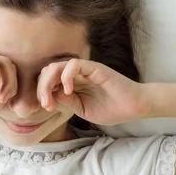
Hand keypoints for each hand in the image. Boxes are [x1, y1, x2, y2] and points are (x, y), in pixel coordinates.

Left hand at [36, 59, 150, 125]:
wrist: (134, 108)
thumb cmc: (111, 109)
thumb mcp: (82, 110)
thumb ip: (67, 102)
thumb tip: (51, 95)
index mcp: (72, 83)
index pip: (48, 80)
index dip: (42, 92)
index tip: (45, 107)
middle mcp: (76, 74)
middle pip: (48, 71)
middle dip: (41, 88)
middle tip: (45, 104)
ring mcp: (85, 70)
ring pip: (57, 65)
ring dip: (49, 82)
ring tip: (51, 99)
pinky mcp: (95, 68)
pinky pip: (74, 64)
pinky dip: (66, 76)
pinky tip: (68, 90)